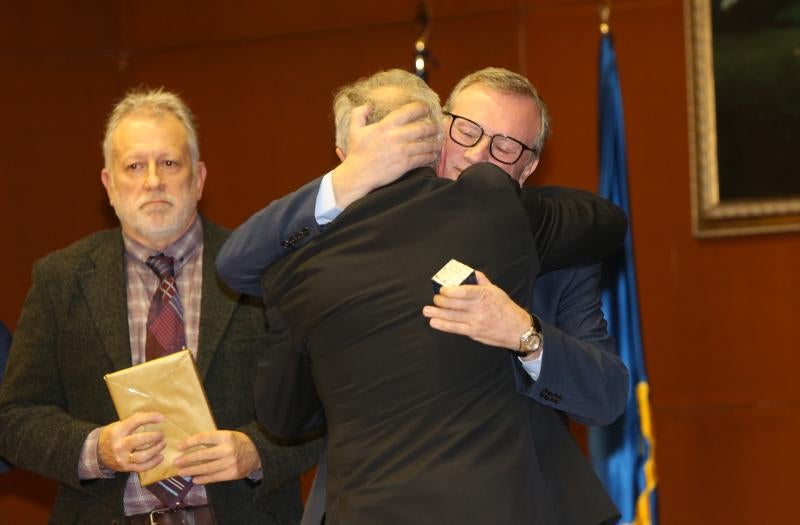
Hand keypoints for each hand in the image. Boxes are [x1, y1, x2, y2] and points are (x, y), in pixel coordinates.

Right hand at [98, 412, 165, 472]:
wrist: (97, 452)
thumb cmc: (112, 435)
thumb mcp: (118, 425)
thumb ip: (134, 421)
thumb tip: (154, 416)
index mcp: (118, 431)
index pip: (135, 422)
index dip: (150, 418)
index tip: (162, 417)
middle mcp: (119, 445)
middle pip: (140, 440)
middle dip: (154, 437)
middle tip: (162, 435)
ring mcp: (122, 458)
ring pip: (142, 456)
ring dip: (156, 450)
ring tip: (162, 444)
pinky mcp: (125, 468)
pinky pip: (142, 467)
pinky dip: (153, 463)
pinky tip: (160, 457)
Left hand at [173, 430, 260, 483]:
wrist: (257, 453)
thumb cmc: (238, 442)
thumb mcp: (227, 435)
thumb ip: (212, 440)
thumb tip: (190, 446)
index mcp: (225, 436)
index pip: (203, 438)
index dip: (189, 443)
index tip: (179, 447)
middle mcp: (227, 449)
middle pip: (202, 455)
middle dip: (187, 459)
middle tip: (175, 462)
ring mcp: (230, 463)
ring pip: (206, 468)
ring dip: (191, 471)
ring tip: (181, 472)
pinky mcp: (232, 474)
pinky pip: (213, 477)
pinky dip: (202, 479)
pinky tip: (194, 479)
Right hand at [331, 101, 442, 207]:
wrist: (358, 175)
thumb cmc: (357, 153)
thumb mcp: (354, 130)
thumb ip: (359, 114)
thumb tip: (368, 104)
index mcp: (386, 126)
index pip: (408, 112)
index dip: (420, 108)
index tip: (425, 108)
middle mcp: (396, 136)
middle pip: (422, 128)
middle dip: (432, 127)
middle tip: (437, 128)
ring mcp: (402, 151)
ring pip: (426, 144)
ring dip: (434, 143)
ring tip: (438, 142)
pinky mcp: (405, 164)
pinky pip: (423, 158)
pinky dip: (430, 156)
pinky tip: (433, 155)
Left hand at [422, 271, 536, 355]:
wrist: (517, 329)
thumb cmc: (505, 308)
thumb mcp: (496, 290)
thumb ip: (481, 280)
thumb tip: (469, 272)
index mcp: (484, 295)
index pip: (465, 292)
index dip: (451, 291)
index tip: (442, 289)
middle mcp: (479, 308)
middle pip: (455, 304)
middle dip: (442, 301)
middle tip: (435, 299)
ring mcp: (476, 321)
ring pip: (453, 317)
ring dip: (437, 313)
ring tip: (427, 310)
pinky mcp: (473, 332)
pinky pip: (455, 328)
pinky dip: (443, 326)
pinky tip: (434, 322)